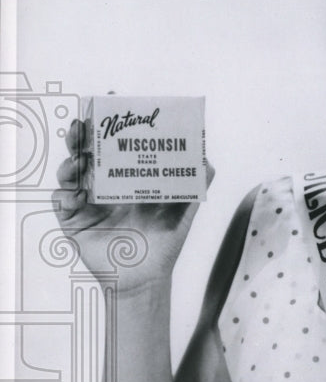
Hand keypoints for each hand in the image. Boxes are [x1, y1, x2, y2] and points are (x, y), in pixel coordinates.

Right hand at [52, 117, 214, 292]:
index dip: (110, 124)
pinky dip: (64, 194)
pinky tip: (75, 195)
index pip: (115, 145)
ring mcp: (86, 202)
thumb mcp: (182, 213)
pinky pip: (61, 201)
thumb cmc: (163, 244)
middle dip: (81, 136)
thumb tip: (208, 161)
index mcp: (128, 178)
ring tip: (79, 161)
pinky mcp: (73, 220)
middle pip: (87, 152)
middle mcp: (104, 185)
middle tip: (83, 125)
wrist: (145, 280)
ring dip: (70, 161)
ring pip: (69, 173)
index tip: (110, 101)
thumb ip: (194, 187)